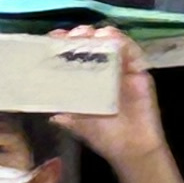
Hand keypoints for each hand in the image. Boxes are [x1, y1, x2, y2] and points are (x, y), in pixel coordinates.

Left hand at [53, 31, 164, 165]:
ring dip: (99, 34)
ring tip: (89, 35)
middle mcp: (101, 69)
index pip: (71, 53)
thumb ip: (61, 110)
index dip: (61, 43)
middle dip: (79, 35)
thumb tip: (44, 107)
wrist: (132, 148)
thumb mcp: (75, 122)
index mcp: (84, 78)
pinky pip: (132, 50)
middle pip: (90, 42)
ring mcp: (120, 67)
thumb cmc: (103, 135)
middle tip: (72, 37)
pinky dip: (121, 41)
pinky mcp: (138, 70)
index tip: (53, 38)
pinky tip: (110, 39)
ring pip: (110, 41)